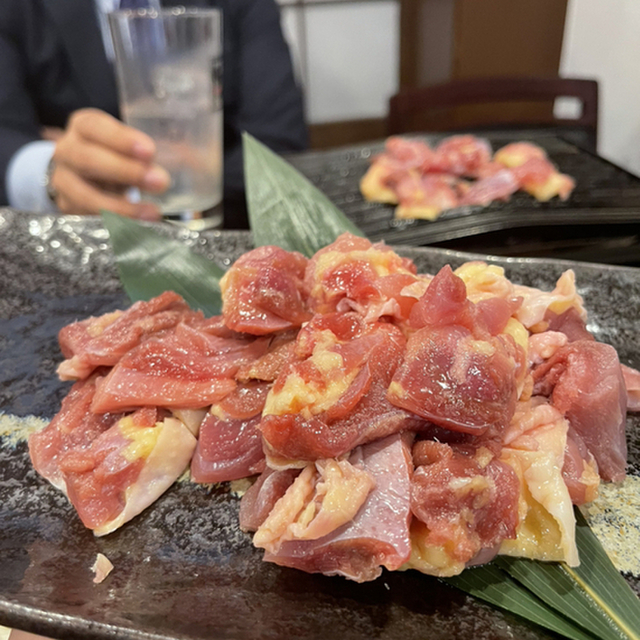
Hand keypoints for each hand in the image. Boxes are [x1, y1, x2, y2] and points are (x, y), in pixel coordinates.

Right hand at [50, 108, 169, 218]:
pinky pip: (89, 218)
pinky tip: (137, 226)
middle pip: (88, 159)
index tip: (150, 152)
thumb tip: (164, 175)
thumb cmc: (113, 156)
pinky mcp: (68, 207)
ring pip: (85, 195)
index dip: (121, 139)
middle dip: (125, 172)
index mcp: (83, 127)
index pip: (95, 127)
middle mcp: (67, 151)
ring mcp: (63, 181)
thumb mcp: (127, 149)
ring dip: (122, 207)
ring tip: (153, 213)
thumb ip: (144, 158)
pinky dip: (115, 224)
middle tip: (160, 182)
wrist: (85, 177)